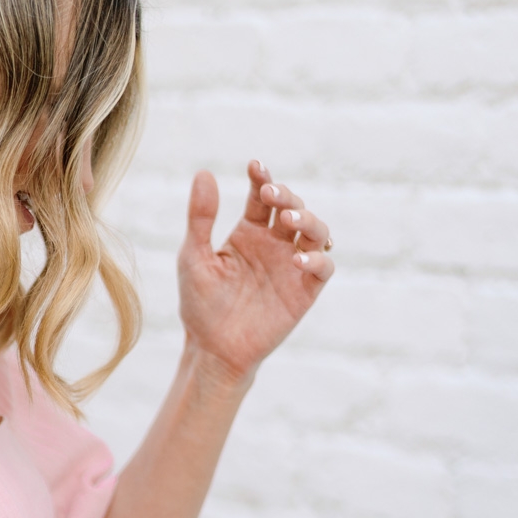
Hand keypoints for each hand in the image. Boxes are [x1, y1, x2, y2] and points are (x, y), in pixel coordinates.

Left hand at [176, 160, 334, 385]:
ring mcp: (292, 266)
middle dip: (286, 196)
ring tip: (289, 220)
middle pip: (293, 207)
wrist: (213, 350)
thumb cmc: (201, 305)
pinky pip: (324, 268)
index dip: (263, 179)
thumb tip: (203, 173)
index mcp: (249, 233)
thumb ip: (201, 218)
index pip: (262, 197)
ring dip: (309, 219)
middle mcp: (275, 245)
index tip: (255, 168)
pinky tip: (298, 261)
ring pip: (317, 231)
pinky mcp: (305, 291)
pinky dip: (317, 260)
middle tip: (271, 196)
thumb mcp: (194, 257)